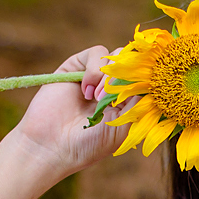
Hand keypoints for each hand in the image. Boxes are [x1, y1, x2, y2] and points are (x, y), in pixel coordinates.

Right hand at [13, 45, 131, 180]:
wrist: (51, 146)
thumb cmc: (88, 145)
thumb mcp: (122, 129)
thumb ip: (137, 104)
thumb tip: (148, 81)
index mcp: (125, 103)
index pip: (143, 80)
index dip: (144, 81)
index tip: (142, 91)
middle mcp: (111, 87)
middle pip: (132, 64)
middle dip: (127, 78)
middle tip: (113, 99)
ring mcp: (94, 76)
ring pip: (116, 56)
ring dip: (110, 76)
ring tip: (98, 98)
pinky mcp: (76, 66)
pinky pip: (97, 52)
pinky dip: (95, 68)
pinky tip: (87, 91)